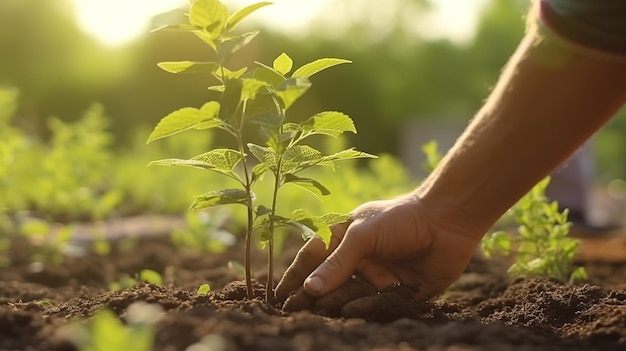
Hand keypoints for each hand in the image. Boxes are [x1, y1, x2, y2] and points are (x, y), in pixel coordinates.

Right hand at [275, 192, 483, 302]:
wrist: (447, 220)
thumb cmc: (400, 219)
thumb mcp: (362, 235)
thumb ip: (337, 263)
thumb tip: (309, 290)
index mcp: (345, 239)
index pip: (312, 260)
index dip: (295, 277)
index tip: (278, 296)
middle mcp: (359, 261)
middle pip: (330, 284)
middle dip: (312, 298)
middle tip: (294, 313)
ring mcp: (379, 277)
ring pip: (351, 298)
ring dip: (336, 305)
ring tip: (319, 313)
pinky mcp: (401, 293)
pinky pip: (378, 307)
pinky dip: (365, 309)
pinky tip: (353, 310)